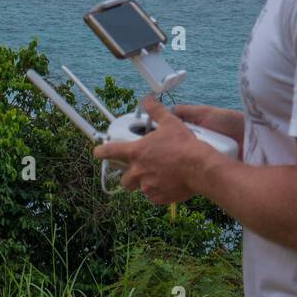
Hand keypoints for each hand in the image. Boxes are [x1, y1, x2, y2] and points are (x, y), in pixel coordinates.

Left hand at [93, 95, 230, 204]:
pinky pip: (153, 196)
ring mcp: (147, 186)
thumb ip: (155, 110)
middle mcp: (138, 171)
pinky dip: (158, 191)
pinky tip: (169, 182)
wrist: (200, 168)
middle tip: (142, 168)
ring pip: (140, 187)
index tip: (97, 152)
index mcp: (137, 152)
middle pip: (124, 178)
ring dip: (145, 182)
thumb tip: (147, 98)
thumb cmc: (184, 145)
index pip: (110, 152)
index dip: (101, 151)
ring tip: (160, 174)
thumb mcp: (169, 122)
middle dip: (130, 174)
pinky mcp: (158, 198)